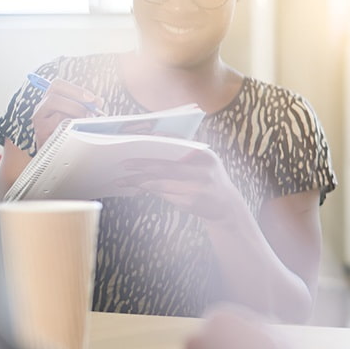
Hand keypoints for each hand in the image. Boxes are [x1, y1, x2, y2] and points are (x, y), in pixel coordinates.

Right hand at [29, 79, 103, 148]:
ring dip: (75, 115)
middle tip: (91, 113)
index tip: (92, 98)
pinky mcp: (40, 133)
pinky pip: (57, 125)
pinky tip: (77, 131)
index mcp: (51, 99)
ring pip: (57, 113)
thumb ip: (87, 106)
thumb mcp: (78, 115)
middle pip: (54, 97)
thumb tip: (98, 101)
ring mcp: (39, 120)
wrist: (58, 154)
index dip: (75, 89)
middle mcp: (42, 107)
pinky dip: (71, 127)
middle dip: (77, 104)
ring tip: (85, 123)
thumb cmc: (70, 131)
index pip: (57, 85)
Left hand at [117, 148, 244, 222]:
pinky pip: (164, 195)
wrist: (226, 206)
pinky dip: (149, 191)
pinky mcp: (190, 203)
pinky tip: (138, 189)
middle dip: (141, 167)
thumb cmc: (209, 178)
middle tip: (123, 165)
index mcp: (205, 155)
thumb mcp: (205, 160)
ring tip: (123, 181)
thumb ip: (185, 151)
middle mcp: (202, 171)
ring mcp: (196, 189)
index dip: (155, 145)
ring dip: (140, 182)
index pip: (176, 148)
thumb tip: (153, 142)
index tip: (135, 143)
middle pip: (165, 168)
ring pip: (161, 184)